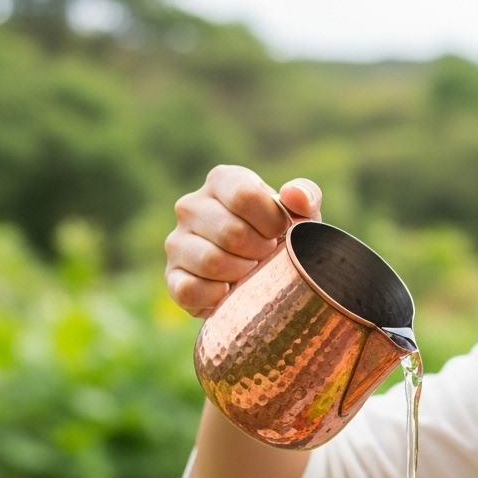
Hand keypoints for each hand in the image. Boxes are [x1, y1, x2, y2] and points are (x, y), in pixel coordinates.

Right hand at [165, 165, 322, 317]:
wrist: (265, 277)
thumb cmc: (282, 237)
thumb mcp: (301, 215)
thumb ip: (305, 197)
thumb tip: (295, 195)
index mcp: (222, 181)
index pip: (244, 196)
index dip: (272, 222)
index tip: (280, 233)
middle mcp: (191, 206)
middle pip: (231, 232)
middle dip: (261, 251)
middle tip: (266, 256)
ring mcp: (177, 242)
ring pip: (211, 262)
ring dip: (243, 274)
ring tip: (251, 272)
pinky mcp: (172, 276)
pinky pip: (190, 289)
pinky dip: (218, 297)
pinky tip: (231, 291)